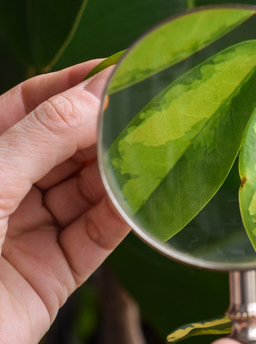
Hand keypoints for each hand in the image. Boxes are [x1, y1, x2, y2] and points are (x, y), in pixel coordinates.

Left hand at [0, 61, 129, 343]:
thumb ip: (40, 137)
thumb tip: (92, 94)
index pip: (27, 107)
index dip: (69, 85)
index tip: (113, 70)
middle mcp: (3, 193)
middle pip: (63, 148)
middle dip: (101, 129)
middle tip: (146, 111)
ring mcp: (29, 233)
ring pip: (85, 191)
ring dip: (117, 172)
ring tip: (152, 150)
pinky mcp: (54, 274)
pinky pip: (96, 236)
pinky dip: (121, 217)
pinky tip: (141, 198)